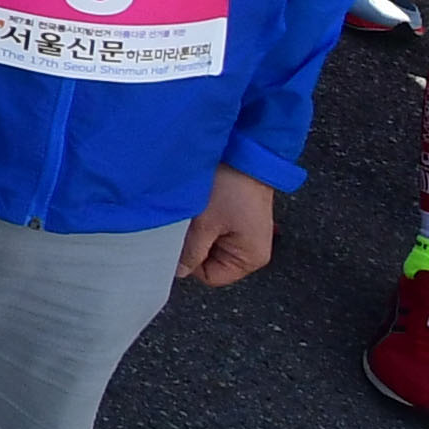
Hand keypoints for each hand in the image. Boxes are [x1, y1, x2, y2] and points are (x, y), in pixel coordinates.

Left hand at [179, 166, 280, 287]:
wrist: (244, 152)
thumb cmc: (231, 187)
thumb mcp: (205, 223)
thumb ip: (191, 251)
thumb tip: (178, 271)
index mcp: (250, 258)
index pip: (210, 277)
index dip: (191, 263)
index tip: (181, 241)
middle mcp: (250, 249)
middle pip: (208, 261)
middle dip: (193, 245)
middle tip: (187, 223)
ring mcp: (242, 233)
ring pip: (206, 243)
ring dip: (195, 231)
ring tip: (194, 212)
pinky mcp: (235, 219)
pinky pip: (211, 229)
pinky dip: (200, 220)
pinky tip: (198, 206)